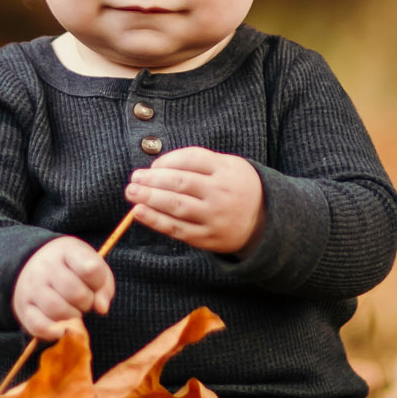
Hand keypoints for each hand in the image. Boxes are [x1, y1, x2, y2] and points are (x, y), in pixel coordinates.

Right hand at [12, 235, 114, 338]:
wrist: (31, 265)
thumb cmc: (70, 268)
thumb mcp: (90, 265)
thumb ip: (103, 286)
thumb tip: (101, 308)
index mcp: (66, 251)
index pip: (91, 269)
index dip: (99, 282)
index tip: (94, 283)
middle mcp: (45, 266)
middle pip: (76, 293)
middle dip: (87, 302)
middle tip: (83, 301)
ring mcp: (31, 287)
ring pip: (58, 310)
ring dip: (73, 317)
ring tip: (73, 311)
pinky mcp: (23, 308)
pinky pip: (39, 326)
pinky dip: (53, 332)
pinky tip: (61, 329)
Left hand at [125, 147, 264, 253]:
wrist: (265, 222)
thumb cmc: (237, 187)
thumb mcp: (229, 165)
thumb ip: (198, 162)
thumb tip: (157, 166)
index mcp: (227, 170)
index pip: (192, 159)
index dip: (167, 161)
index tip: (152, 165)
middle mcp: (221, 193)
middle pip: (181, 183)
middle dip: (153, 179)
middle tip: (134, 178)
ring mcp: (214, 217)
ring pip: (176, 206)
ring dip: (149, 198)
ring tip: (131, 192)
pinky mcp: (207, 238)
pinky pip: (177, 229)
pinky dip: (155, 220)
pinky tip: (139, 212)